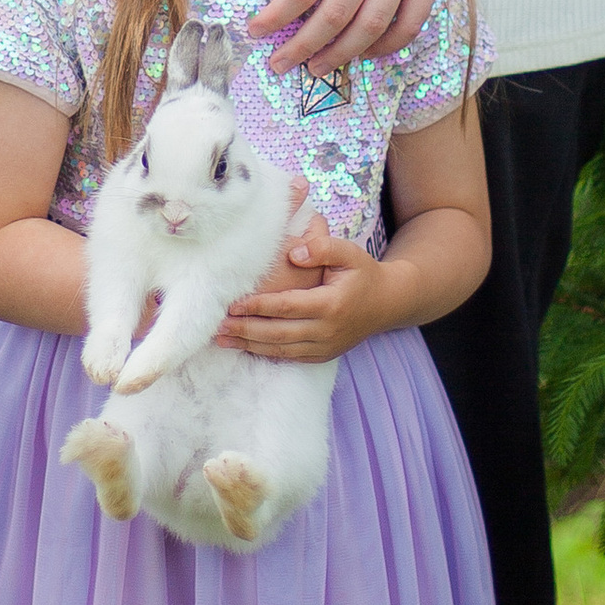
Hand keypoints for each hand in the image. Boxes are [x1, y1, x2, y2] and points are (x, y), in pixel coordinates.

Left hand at [219, 218, 390, 362]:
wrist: (387, 302)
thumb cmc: (363, 273)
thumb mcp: (349, 252)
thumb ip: (323, 247)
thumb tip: (295, 252)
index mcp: (332, 304)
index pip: (287, 307)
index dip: (258, 306)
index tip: (233, 303)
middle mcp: (327, 330)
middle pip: (278, 333)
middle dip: (246, 330)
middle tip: (217, 325)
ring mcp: (325, 347)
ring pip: (281, 350)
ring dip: (249, 345)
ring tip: (221, 339)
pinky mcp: (322, 355)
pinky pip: (289, 358)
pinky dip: (265, 354)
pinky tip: (245, 347)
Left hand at [247, 0, 458, 74]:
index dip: (276, 18)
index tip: (256, 32)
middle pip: (333, 17)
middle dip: (301, 47)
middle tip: (281, 64)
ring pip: (370, 28)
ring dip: (340, 55)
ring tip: (317, 67)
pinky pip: (410, 24)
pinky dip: (387, 46)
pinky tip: (365, 52)